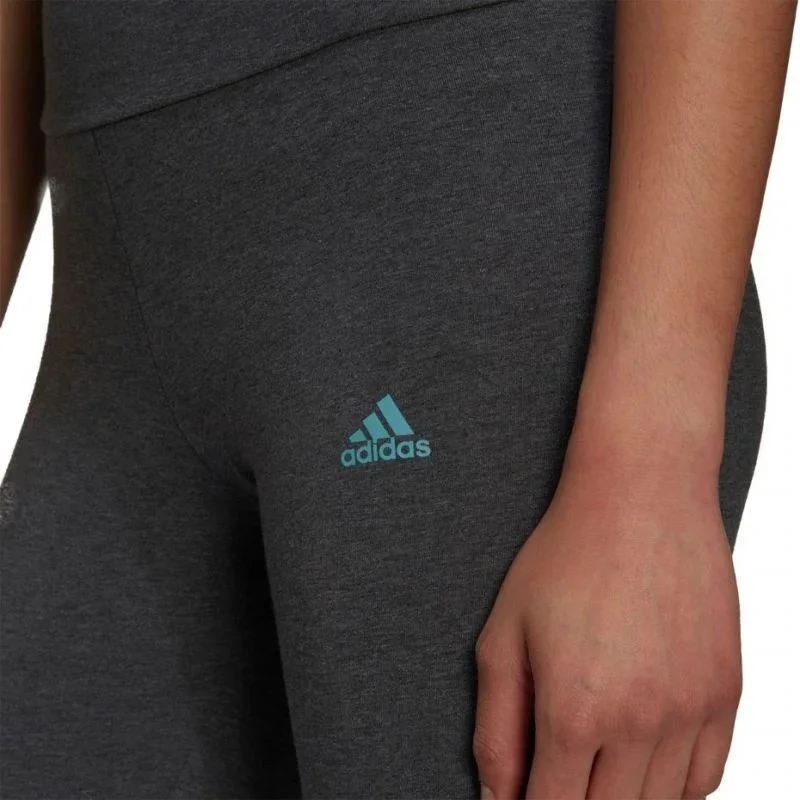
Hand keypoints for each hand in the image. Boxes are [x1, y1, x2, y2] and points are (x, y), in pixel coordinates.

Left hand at [472, 455, 741, 798]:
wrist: (640, 498)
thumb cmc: (564, 558)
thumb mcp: (503, 636)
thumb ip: (496, 728)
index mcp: (576, 710)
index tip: (527, 795)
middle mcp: (642, 722)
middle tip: (557, 776)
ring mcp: (693, 709)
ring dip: (622, 798)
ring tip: (595, 769)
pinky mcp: (726, 691)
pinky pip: (706, 775)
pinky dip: (673, 787)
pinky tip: (643, 764)